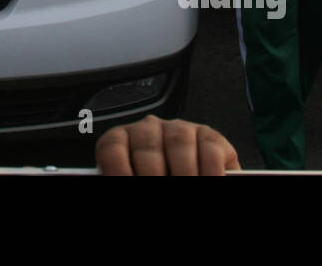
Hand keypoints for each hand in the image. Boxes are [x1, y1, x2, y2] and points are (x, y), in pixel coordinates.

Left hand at [96, 115, 239, 174]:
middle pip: (146, 148)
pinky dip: (209, 170)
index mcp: (124, 140)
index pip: (112, 148)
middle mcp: (149, 130)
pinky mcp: (209, 136)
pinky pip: (208, 147)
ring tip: (186, 187)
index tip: (123, 182)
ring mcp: (180, 129)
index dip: (117, 169)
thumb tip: (113, 180)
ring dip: (183, 172)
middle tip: (158, 193)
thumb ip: (128, 177)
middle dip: (152, 176)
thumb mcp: (138, 179)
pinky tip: (208, 180)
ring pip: (178, 141)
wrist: (192, 177)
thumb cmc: (161, 180)